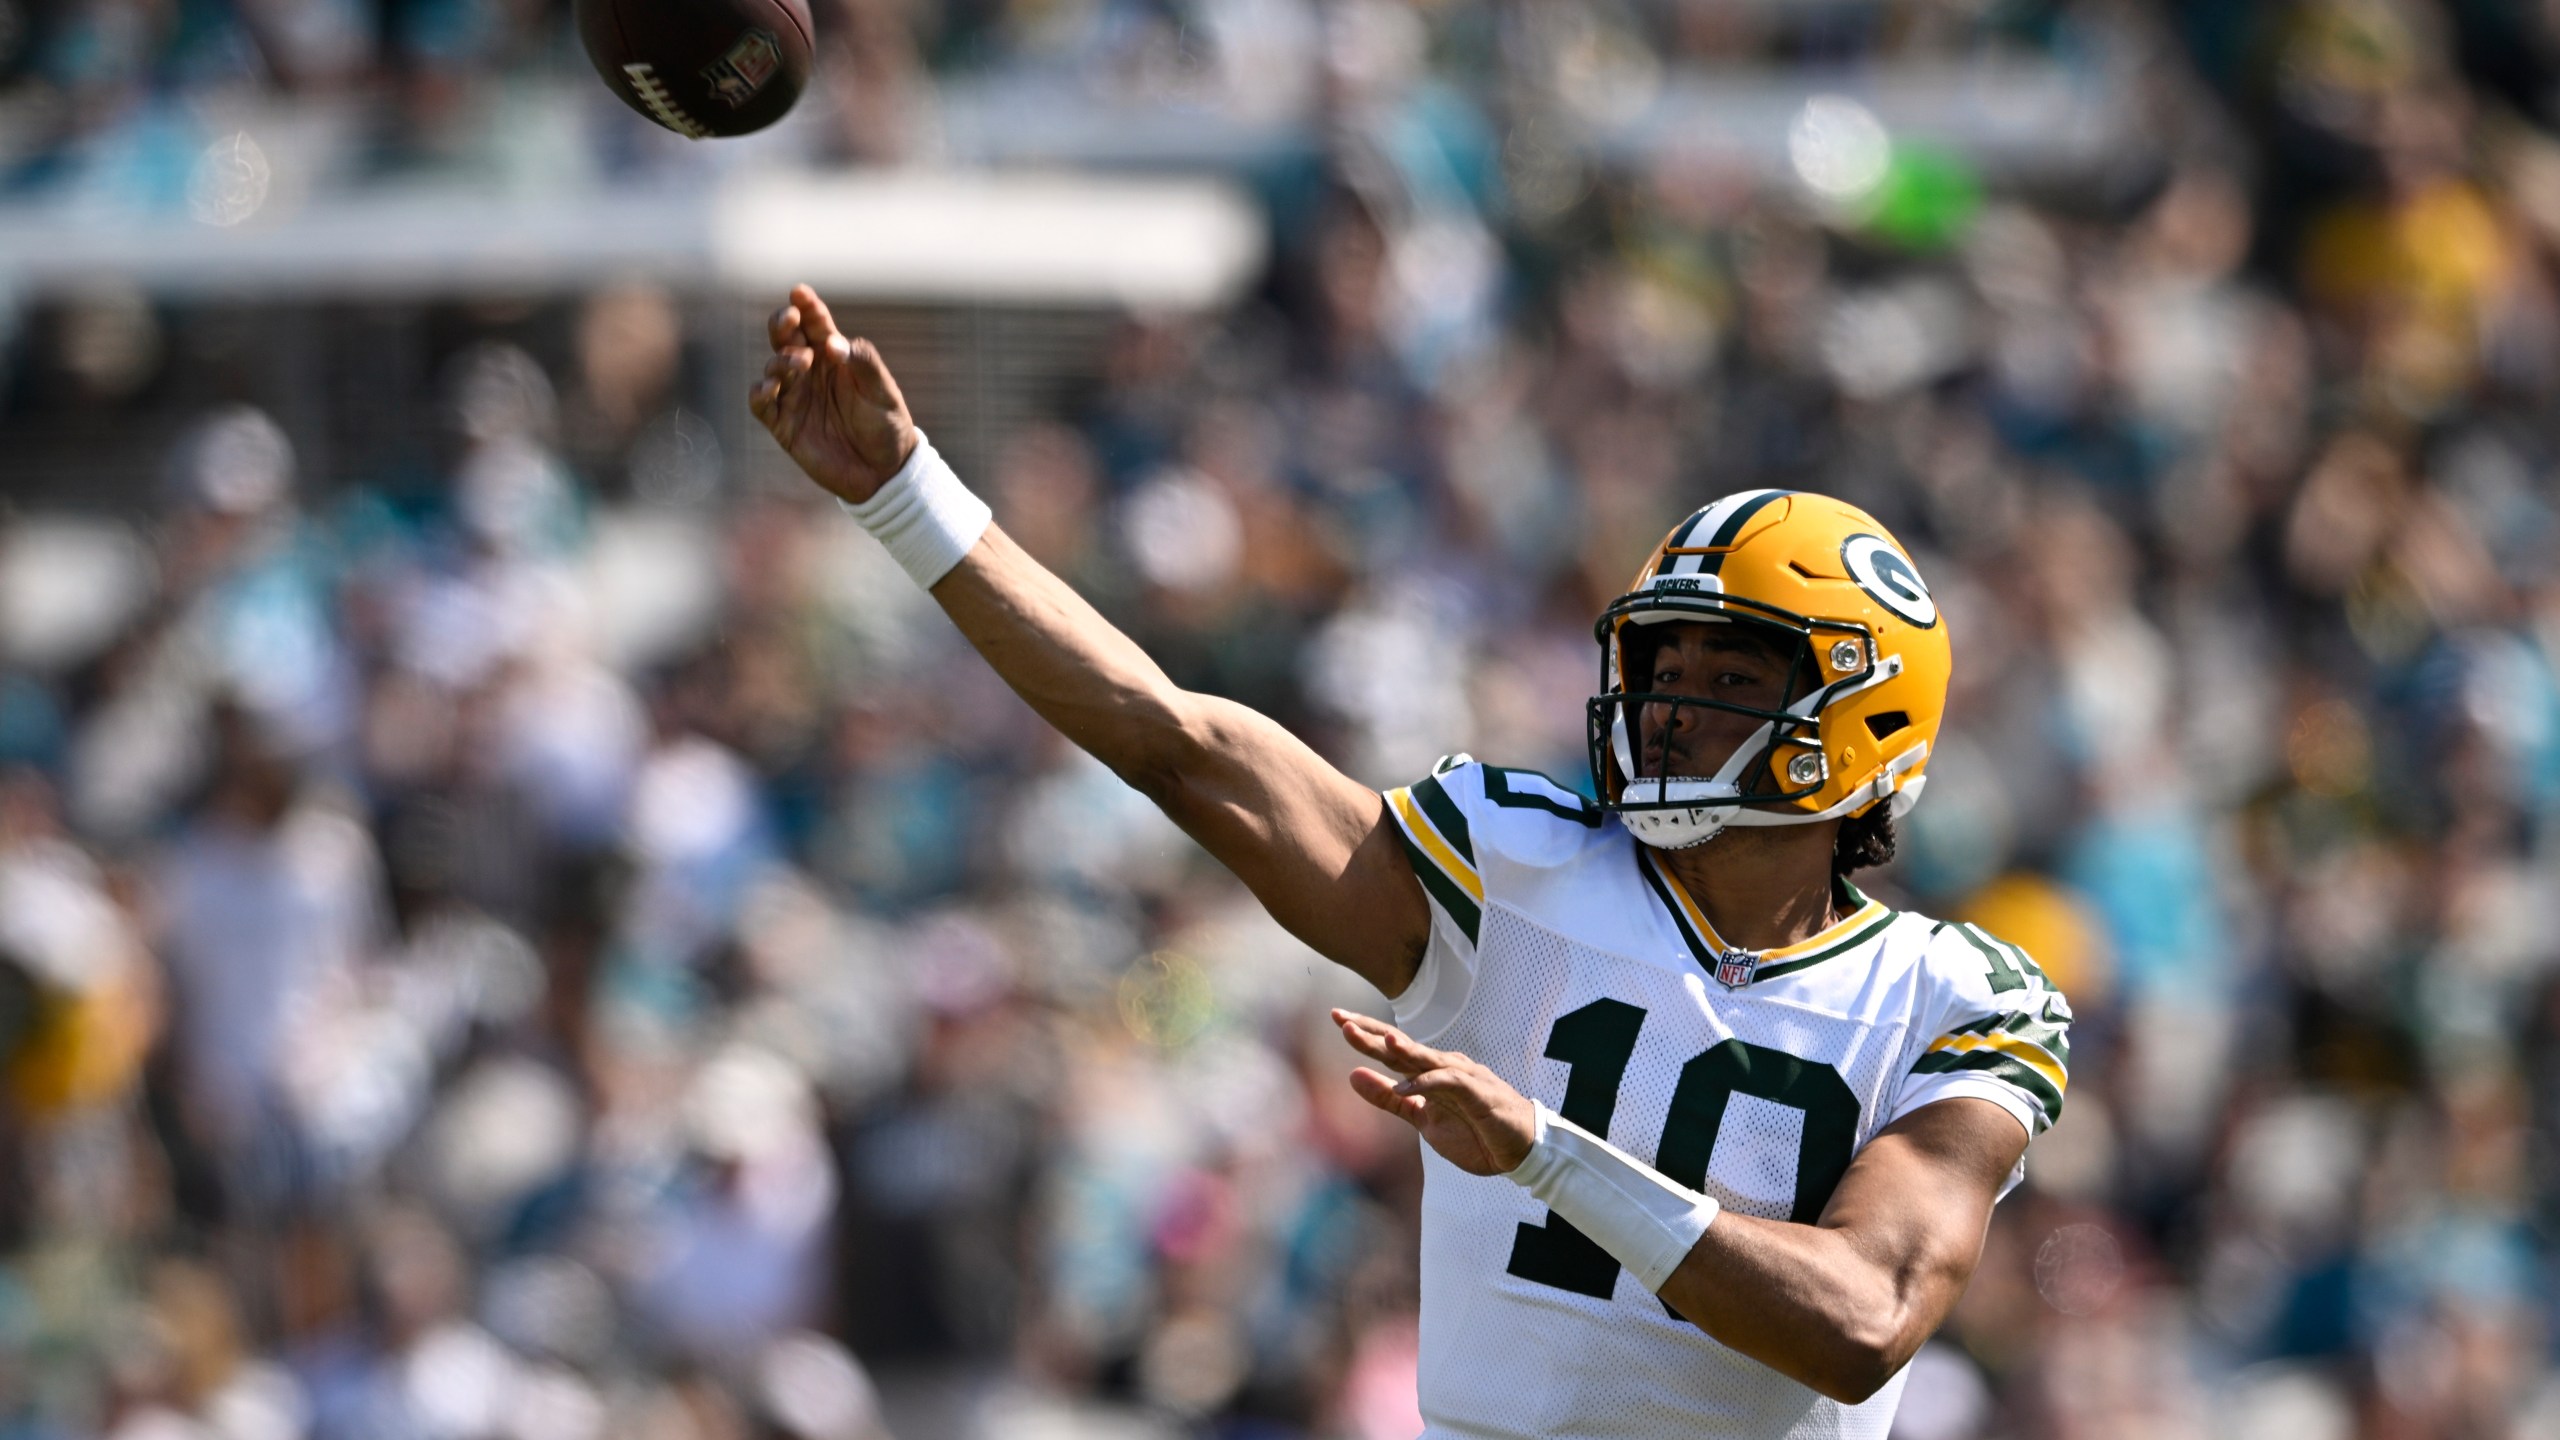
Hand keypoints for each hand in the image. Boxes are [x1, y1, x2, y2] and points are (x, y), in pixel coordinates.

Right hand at [747, 283, 918, 503]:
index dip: (806, 307)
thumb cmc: (887, 424)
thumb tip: (833, 344)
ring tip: (800, 362)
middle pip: (785, 338)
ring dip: (781, 359)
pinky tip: (773, 386)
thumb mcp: (883, 391)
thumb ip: (862, 363)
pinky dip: (761, 391)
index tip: (800, 293)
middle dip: (783, 324)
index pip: (816, 324)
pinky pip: (761, 403)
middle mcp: (810, 371)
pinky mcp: (783, 424)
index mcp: (834, 356)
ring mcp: (795, 396)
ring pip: (772, 367)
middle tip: (790, 319)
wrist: (884, 471)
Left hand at [1333, 1008, 1537, 1176]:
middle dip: (1373, 1033)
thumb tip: (1352, 1075)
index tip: (1338, 1018)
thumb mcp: (1422, 1118)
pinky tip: (1406, 1087)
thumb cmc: (1474, 1131)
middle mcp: (1444, 1067)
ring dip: (1404, 1050)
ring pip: (1428, 1058)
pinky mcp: (1479, 1093)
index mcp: (1429, 1071)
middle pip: (1404, 1046)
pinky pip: (1451, 1083)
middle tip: (1342, 1020)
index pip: (1393, 1049)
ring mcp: (1463, 1077)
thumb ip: (1389, 1099)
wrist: (1520, 1150)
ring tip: (1380, 1041)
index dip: (1366, 1034)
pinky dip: (1428, 1084)